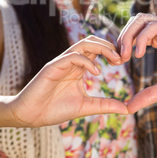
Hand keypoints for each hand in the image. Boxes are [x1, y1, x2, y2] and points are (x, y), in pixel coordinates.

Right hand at [5, 36, 126, 127]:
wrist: (30, 116)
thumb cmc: (54, 109)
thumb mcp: (85, 107)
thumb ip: (104, 105)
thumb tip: (126, 109)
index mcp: (78, 67)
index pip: (97, 49)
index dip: (112, 51)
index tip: (124, 60)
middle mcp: (70, 61)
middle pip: (92, 41)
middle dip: (109, 45)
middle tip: (122, 57)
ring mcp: (61, 62)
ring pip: (83, 44)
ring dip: (101, 48)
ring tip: (114, 59)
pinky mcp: (52, 67)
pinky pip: (71, 57)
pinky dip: (87, 61)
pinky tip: (97, 72)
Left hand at [117, 14, 156, 112]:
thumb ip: (149, 95)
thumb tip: (128, 108)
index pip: (133, 34)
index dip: (121, 46)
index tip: (117, 63)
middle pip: (133, 24)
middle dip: (121, 39)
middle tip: (118, 60)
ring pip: (141, 20)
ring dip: (128, 35)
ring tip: (126, 56)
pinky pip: (154, 25)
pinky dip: (142, 37)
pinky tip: (139, 54)